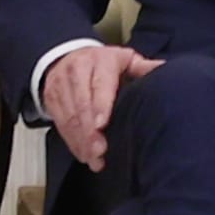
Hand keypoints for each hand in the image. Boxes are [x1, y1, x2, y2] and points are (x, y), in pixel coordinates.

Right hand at [41, 43, 160, 173]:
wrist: (67, 55)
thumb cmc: (102, 63)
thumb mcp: (124, 60)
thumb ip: (142, 68)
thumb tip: (163, 70)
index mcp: (99, 61)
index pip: (99, 84)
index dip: (100, 105)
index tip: (102, 125)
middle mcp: (77, 71)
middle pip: (82, 104)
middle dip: (89, 131)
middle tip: (100, 151)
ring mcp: (61, 85)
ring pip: (69, 116)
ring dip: (80, 140)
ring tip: (94, 159)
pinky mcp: (51, 98)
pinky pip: (60, 123)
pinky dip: (71, 141)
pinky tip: (83, 154)